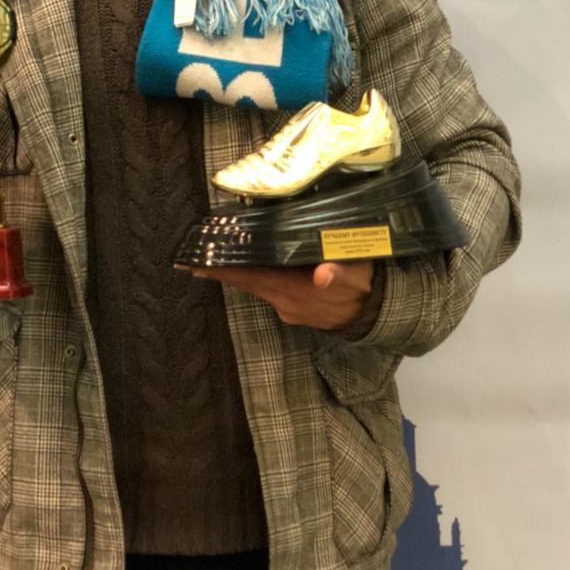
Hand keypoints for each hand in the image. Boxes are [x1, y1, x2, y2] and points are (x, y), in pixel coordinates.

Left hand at [185, 260, 373, 330]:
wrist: (374, 314)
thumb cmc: (362, 284)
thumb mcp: (356, 273)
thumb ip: (339, 272)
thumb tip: (323, 274)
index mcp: (295, 289)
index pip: (250, 278)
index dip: (223, 272)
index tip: (195, 266)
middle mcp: (285, 302)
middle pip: (246, 282)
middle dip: (222, 269)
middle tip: (197, 255)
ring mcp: (287, 308)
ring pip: (256, 286)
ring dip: (239, 273)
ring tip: (220, 255)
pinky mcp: (292, 310)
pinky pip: (269, 289)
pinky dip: (258, 276)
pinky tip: (254, 263)